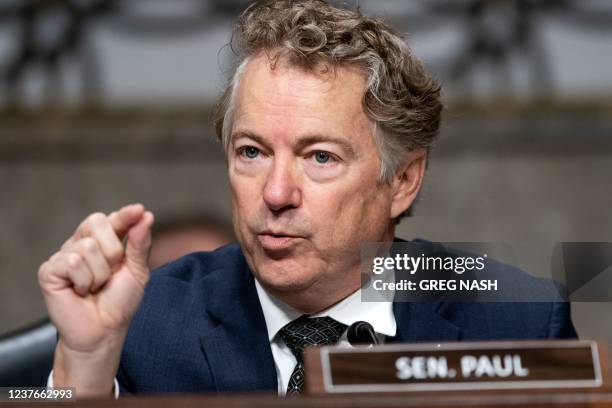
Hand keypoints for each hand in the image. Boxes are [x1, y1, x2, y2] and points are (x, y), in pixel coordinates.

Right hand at [38, 204, 153, 395]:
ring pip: (88, 246)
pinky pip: (73, 261)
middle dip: (113, 251)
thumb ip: (140, 243)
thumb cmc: (119, 301)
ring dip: (100, 273)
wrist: (104, 331)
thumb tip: (146, 215)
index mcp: (103, 242)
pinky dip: (84, 280)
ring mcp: (64, 256)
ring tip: (95, 287)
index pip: (112, 219)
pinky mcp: (49, 271)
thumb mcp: (137, 270)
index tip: (139, 210)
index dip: (125, 214)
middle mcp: (81, 244)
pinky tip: (80, 291)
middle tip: (111, 274)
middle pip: (97, 222)